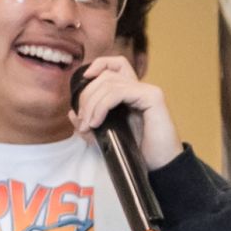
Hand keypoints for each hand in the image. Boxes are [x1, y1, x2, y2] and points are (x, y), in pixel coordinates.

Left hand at [71, 54, 181, 169]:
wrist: (160, 165)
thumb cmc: (137, 152)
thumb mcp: (106, 136)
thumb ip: (90, 124)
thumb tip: (71, 113)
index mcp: (131, 93)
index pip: (116, 64)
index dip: (98, 65)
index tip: (83, 80)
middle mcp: (140, 88)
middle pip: (106, 76)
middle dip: (86, 96)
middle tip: (82, 121)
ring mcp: (147, 91)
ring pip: (109, 83)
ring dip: (91, 104)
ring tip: (88, 125)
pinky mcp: (152, 97)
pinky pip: (119, 92)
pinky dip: (102, 106)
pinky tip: (97, 123)